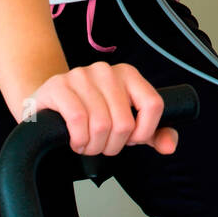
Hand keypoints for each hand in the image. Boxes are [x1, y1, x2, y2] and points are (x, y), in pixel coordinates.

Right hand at [22, 62, 177, 155]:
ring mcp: (81, 75)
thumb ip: (153, 134)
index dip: (144, 132)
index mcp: (128, 74)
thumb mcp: (126, 124)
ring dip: (94, 146)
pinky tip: (75, 141)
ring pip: (102, 124)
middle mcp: (106, 71)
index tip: (131, 140)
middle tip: (102, 146)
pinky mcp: (58, 86)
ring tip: (87, 144)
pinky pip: (78, 120)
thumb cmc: (90, 115)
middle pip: (125, 122)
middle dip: (113, 145)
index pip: (153, 105)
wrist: (48, 105)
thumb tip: (169, 146)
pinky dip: (79, 140)